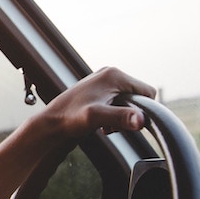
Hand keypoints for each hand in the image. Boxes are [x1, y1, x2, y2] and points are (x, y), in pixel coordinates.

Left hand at [42, 67, 156, 138]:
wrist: (52, 123)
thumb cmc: (70, 118)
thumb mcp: (97, 118)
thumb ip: (121, 117)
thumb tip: (141, 120)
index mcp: (114, 75)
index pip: (148, 91)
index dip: (143, 109)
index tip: (129, 122)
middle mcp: (110, 74)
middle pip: (138, 96)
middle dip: (130, 113)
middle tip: (113, 124)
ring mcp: (104, 83)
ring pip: (128, 102)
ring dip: (122, 116)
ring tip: (105, 124)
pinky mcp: (100, 92)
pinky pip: (118, 104)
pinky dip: (114, 115)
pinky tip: (102, 123)